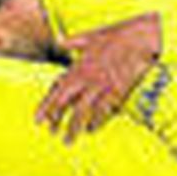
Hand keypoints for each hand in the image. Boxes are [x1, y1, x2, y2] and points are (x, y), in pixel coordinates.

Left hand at [34, 14, 160, 139]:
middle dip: (58, 121)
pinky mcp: (118, 91)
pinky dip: (97, 121)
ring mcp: (103, 86)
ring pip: (84, 111)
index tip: (38, 120)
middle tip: (52, 133)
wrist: (138, 37)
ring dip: (75, 127)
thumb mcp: (90, 36)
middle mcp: (88, 79)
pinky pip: (104, 110)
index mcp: (78, 67)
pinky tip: (91, 129)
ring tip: (68, 140)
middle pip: (68, 104)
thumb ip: (72, 41)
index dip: (46, 106)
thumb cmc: (115, 35)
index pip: (57, 90)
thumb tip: (59, 40)